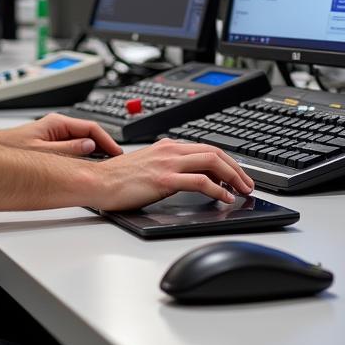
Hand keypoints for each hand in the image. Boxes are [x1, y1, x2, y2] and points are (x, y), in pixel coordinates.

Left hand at [0, 112, 123, 157]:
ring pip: (81, 143)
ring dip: (93, 154)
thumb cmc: (9, 149)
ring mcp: (54, 136)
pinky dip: (81, 158)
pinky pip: (72, 149)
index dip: (108, 141)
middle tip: (114, 163)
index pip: (92, 128)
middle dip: (103, 148)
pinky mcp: (50, 145)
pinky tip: (84, 169)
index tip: (117, 154)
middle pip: (89, 134)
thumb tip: (90, 146)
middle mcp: (57, 127)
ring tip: (103, 168)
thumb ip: (68, 149)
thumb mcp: (42, 152)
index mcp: (57, 123)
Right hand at [91, 139, 254, 211]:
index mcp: (167, 146)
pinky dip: (218, 189)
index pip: (206, 148)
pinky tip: (224, 198)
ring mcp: (168, 163)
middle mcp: (170, 150)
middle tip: (247, 184)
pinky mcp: (165, 179)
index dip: (226, 162)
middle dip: (236, 168)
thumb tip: (189, 179)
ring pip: (212, 162)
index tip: (236, 175)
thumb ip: (168, 167)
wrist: (98, 181)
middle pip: (215, 152)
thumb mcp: (148, 166)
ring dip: (233, 177)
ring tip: (242, 191)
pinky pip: (200, 181)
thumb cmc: (117, 179)